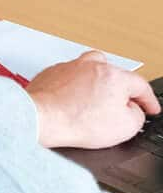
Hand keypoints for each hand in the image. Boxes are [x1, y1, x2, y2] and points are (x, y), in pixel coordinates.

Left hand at [27, 50, 159, 148]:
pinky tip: (77, 100)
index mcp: (113, 75)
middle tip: (124, 107)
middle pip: (116, 74)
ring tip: (99, 100)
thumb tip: (133, 109)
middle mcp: (91, 65)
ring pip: (93, 68)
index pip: (140, 85)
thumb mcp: (126, 127)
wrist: (42, 117)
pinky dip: (78, 86)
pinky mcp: (53, 72)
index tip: (150, 108)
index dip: (149, 100)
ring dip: (100, 82)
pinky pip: (72, 76)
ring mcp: (70, 66)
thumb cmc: (77, 121)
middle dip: (123, 90)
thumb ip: (137, 115)